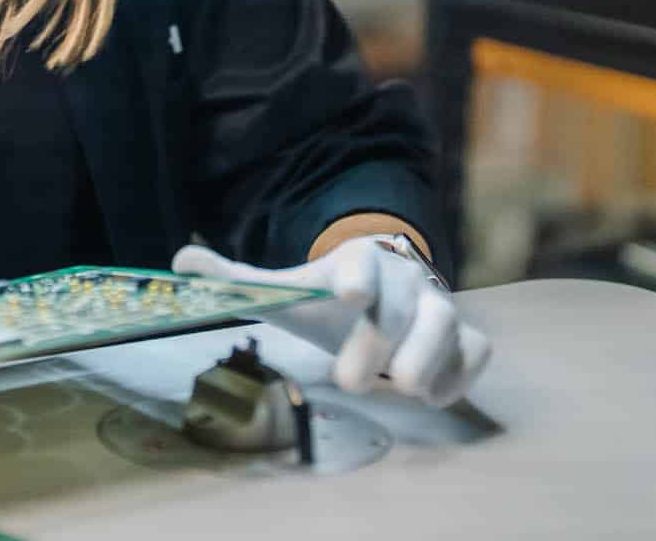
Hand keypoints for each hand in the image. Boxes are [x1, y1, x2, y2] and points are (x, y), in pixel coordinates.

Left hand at [172, 238, 491, 406]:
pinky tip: (434, 394)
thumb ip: (236, 281)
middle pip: (400, 306)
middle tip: (346, 381)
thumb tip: (179, 264)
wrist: (383, 293)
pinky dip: (461, 373)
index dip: (354, 275)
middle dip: (377, 344)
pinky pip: (476, 350)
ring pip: (448, 323)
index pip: (360, 261)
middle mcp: (404, 280)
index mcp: (357, 263)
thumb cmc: (327, 297)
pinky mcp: (465, 337)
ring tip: (405, 387)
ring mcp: (438, 307)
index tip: (345, 294)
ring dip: (428, 357)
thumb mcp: (285, 289)